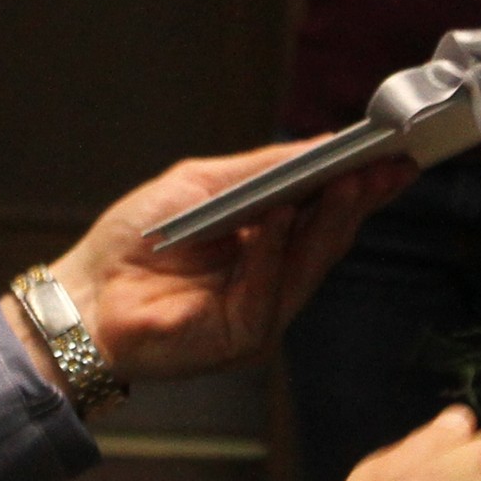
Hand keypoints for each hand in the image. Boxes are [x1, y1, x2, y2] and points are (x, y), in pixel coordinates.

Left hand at [40, 146, 411, 385]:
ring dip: (332, 221)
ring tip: (349, 181)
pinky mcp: (241, 337)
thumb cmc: (137, 240)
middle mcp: (273, 278)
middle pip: (328, 238)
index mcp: (268, 242)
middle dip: (360, 200)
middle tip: (388, 166)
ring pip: (310, 264)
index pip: (325, 212)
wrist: (86, 297)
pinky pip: (270, 290)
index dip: (361, 185)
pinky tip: (283, 216)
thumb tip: (323, 144)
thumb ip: (262, 170)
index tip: (394, 155)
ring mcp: (262, 310)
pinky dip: (276, 250)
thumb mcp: (203, 186)